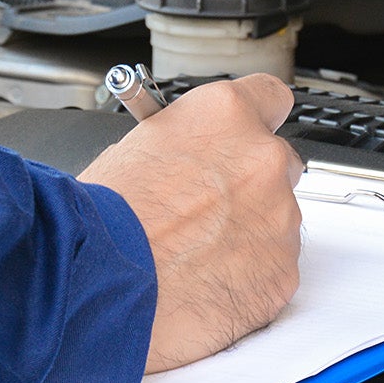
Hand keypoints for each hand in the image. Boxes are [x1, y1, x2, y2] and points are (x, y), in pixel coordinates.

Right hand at [79, 74, 304, 372]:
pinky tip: (204, 283)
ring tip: (194, 255)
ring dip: (247, 233)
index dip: (254, 121)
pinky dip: (247, 277)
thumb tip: (191, 157)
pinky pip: (273, 269)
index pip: (270, 96)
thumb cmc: (103, 222)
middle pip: (277, 164)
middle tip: (205, 210)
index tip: (245, 138)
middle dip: (249, 185)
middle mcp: (263, 160)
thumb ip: (185, 145)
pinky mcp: (283, 273)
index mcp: (225, 116)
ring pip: (276, 221)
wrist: (100, 287)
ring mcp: (280, 219)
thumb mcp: (134, 150)